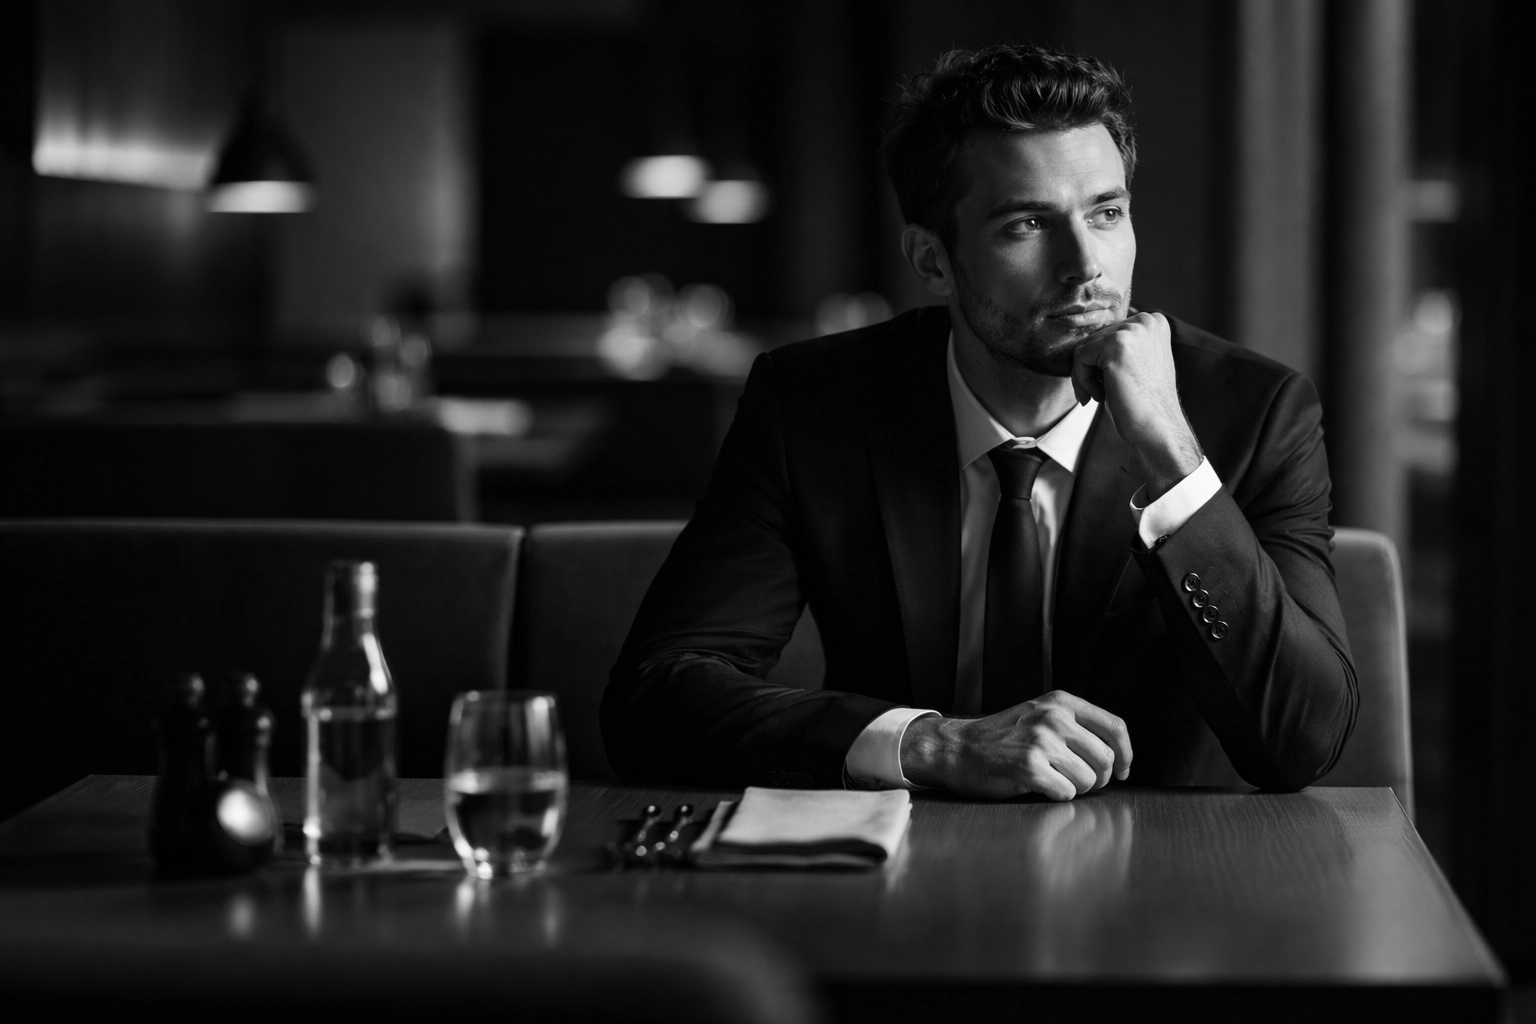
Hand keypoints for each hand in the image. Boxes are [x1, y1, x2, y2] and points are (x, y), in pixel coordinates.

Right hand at [899, 691, 1132, 800]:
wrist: (957, 748)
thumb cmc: (1001, 738)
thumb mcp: (1039, 716)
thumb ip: (1075, 726)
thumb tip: (1117, 758)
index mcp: (1061, 702)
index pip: (1115, 727)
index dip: (1126, 754)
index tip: (1123, 771)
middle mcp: (1054, 717)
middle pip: (1106, 760)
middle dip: (1098, 779)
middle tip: (1077, 782)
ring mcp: (1041, 741)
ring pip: (1088, 780)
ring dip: (1075, 788)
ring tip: (1052, 781)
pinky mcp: (1028, 766)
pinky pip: (1066, 793)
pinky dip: (1056, 796)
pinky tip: (1038, 786)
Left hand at [1070, 311, 1203, 499]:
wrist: (1157, 427)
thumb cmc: (1143, 402)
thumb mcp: (1135, 363)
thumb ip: (1119, 346)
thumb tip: (1084, 342)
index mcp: (1153, 322)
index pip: (1107, 333)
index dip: (1100, 360)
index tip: (1105, 383)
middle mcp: (1146, 321)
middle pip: (1094, 338)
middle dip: (1090, 369)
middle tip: (1099, 393)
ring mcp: (1132, 331)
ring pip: (1084, 348)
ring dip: (1084, 376)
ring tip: (1100, 395)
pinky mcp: (1117, 345)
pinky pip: (1080, 357)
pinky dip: (1081, 380)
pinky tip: (1099, 396)